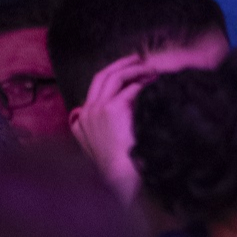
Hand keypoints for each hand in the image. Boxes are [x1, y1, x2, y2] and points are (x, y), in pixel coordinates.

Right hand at [70, 52, 156, 202]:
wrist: (120, 177)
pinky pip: (130, 88)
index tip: (128, 71)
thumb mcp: (105, 148)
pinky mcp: (111, 110)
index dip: (112, 75)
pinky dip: (143, 82)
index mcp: (81, 122)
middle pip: (101, 76)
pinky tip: (155, 82)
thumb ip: (105, 131)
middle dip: (121, 65)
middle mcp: (85, 113)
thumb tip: (120, 113)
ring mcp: (96, 110)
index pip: (94, 88)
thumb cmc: (120, 166)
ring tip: (150, 68)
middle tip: (139, 59)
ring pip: (113, 77)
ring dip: (133, 69)